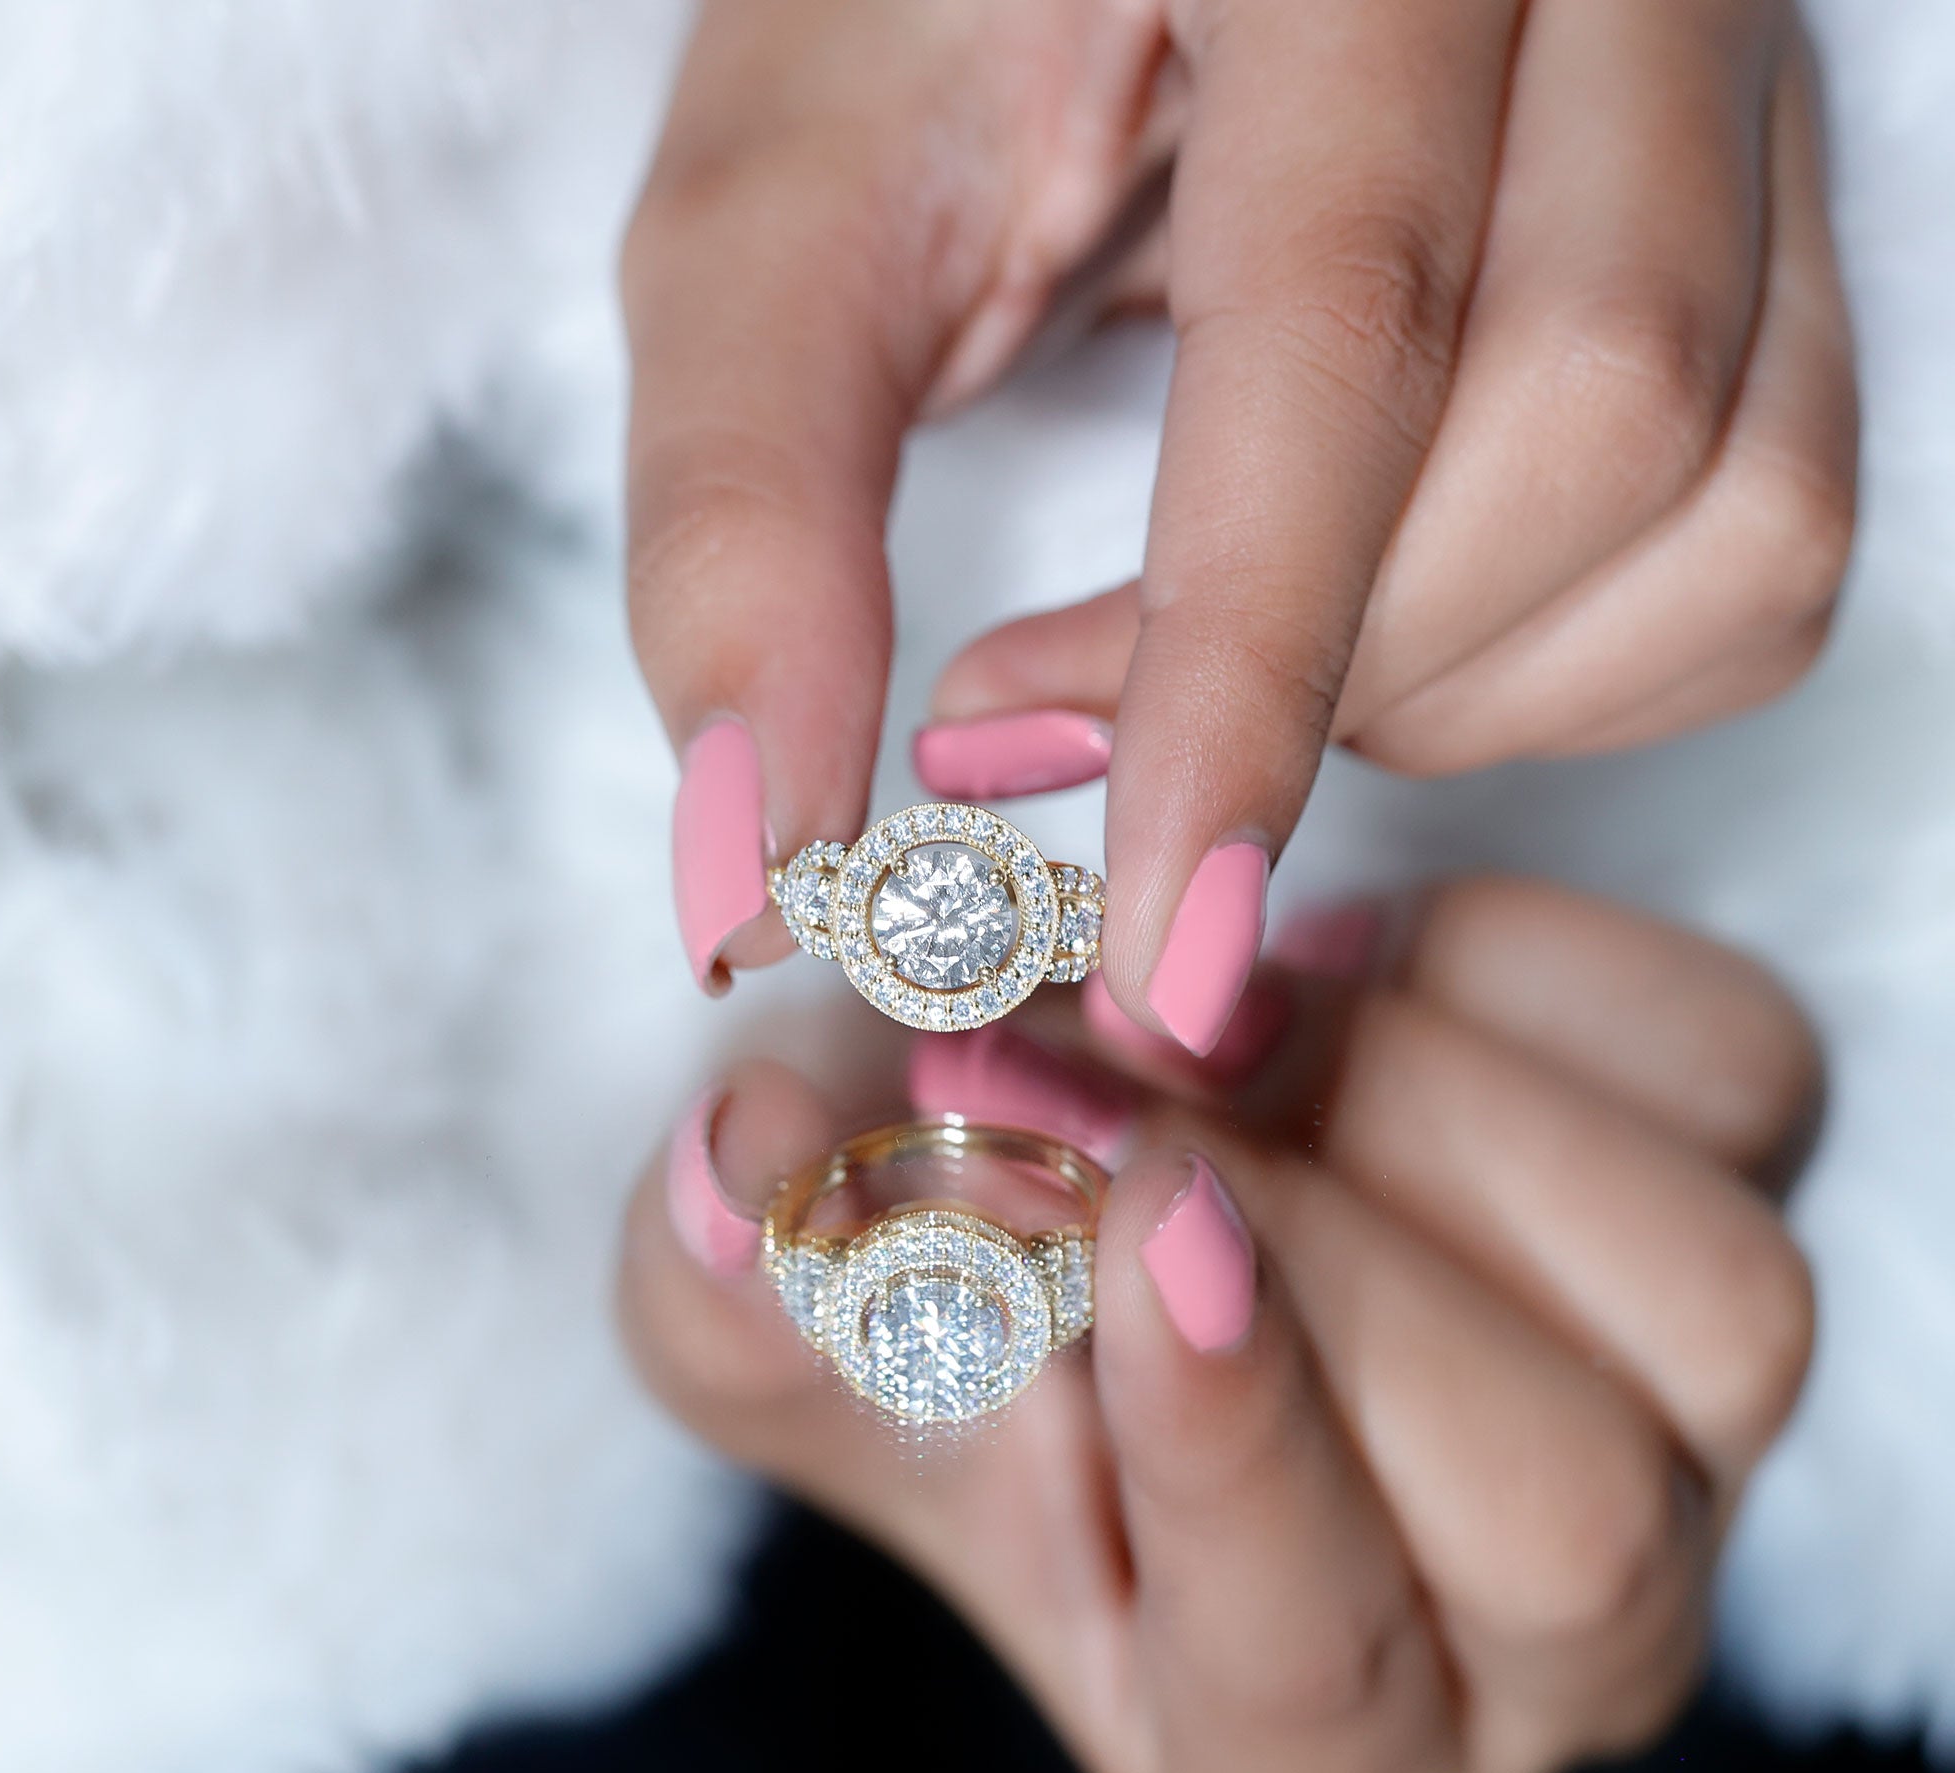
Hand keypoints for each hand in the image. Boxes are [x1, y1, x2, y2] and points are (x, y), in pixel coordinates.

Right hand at [620, 879, 1818, 1772]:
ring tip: (1224, 1019)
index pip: (1326, 1668)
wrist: (1086, 1183)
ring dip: (1436, 1108)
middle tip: (1115, 1074)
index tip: (1137, 1215)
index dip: (1236, 1445)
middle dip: (1325, 1251)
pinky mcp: (1733, 1212)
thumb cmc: (952, 1324)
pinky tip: (1353, 966)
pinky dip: (1535, 981)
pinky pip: (1733, 1086)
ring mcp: (1683, 1439)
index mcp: (1303, 1762)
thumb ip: (740, 1290)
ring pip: (1712, 1311)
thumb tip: (742, 1169)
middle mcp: (1547, 1646)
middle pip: (1567, 1510)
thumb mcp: (791, 1334)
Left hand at [626, 1, 1855, 1051]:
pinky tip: (1382, 623)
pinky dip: (1571, 665)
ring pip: (1726, 491)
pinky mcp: (1759, 218)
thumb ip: (752, 520)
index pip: (1355, 318)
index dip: (1253, 672)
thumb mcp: (781, 221)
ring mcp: (1718, 87)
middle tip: (1061, 726)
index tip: (1168, 935)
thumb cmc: (916, 23)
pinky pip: (1766, 522)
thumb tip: (766, 864)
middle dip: (1328, 677)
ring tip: (1222, 660)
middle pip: (1596, 417)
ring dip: (1456, 683)